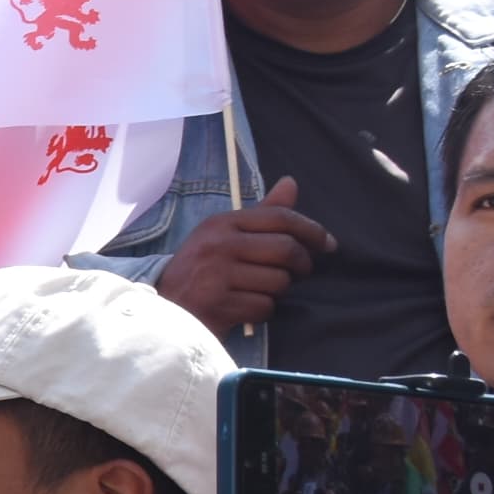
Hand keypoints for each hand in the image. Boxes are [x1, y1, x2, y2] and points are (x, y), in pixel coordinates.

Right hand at [153, 177, 328, 336]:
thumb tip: (291, 183)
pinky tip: (244, 307)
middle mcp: (218, 245)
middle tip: (297, 273)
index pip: (279, 217)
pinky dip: (262, 311)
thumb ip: (262, 214)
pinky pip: (265, 307)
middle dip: (301, 265)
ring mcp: (216, 275)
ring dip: (278, 291)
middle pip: (287, 249)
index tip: (328, 244)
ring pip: (279, 281)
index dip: (312, 230)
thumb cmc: (201, 270)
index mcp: (220, 223)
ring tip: (258, 290)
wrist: (166, 309)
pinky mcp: (218, 304)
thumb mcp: (225, 236)